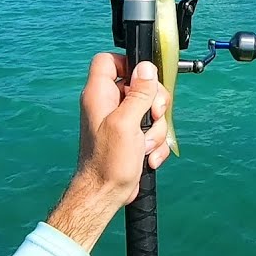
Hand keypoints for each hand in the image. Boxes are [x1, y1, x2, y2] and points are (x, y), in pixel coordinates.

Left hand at [47, 53, 171, 251]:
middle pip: (141, 85)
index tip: (144, 79)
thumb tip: (147, 67)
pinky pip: (153, 130)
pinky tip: (147, 158)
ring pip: (151, 110)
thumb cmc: (108, 161)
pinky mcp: (133, 137)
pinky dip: (155, 144)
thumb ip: (138, 93)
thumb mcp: (126, 123)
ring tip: (144, 146)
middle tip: (153, 117)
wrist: (106, 194)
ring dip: (156, 130)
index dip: (128, 63)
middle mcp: (109, 104)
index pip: (109, 61)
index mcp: (100, 94)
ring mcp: (122, 121)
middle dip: (154, 103)